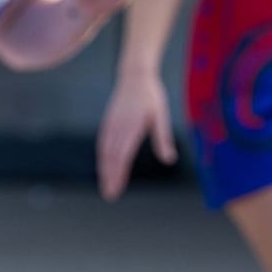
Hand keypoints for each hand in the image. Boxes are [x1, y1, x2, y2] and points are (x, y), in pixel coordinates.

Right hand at [96, 66, 175, 199]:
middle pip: (111, 157)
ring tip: (106, 186)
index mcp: (131, 127)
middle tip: (110, 196)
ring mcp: (110, 124)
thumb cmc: (151, 96)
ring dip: (104, 170)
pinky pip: (102, 144)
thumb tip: (169, 159)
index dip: (118, 174)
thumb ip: (163, 138)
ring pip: (104, 152)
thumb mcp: (161, 115)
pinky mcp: (107, 122)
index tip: (116, 189)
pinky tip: (103, 167)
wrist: (134, 75)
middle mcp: (118, 127)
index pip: (122, 155)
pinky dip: (102, 158)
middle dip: (110, 177)